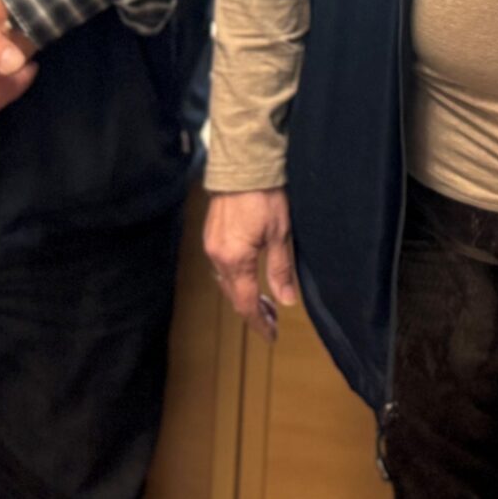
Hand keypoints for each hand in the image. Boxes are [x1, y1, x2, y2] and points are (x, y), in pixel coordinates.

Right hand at [204, 188, 297, 338]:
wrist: (244, 163)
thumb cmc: (265, 195)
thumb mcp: (280, 233)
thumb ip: (280, 270)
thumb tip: (286, 301)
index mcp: (235, 260)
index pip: (245, 303)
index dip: (259, 322)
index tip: (271, 335)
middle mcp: (217, 256)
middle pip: (233, 295)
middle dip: (252, 311)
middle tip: (272, 321)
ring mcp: (211, 245)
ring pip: (225, 281)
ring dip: (242, 295)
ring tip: (263, 302)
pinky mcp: (211, 234)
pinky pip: (220, 266)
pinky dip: (235, 278)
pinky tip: (247, 276)